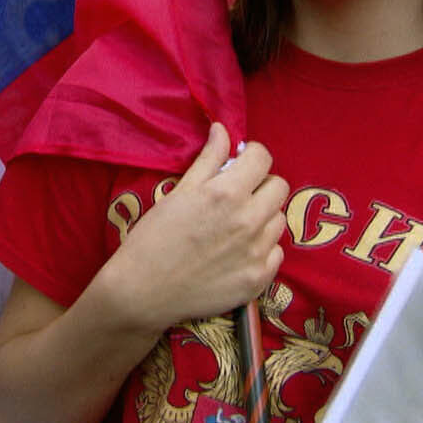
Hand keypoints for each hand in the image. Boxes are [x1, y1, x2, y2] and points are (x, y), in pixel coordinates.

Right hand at [92, 123, 287, 332]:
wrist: (143, 292)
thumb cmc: (153, 238)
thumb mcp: (178, 193)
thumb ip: (207, 160)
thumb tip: (222, 130)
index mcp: (226, 193)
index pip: (263, 158)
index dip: (252, 157)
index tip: (240, 164)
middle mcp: (248, 220)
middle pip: (279, 187)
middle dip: (261, 185)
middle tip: (239, 195)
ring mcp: (257, 252)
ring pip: (279, 220)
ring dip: (263, 217)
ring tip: (235, 227)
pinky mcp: (259, 278)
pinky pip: (276, 252)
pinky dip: (262, 249)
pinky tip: (237, 253)